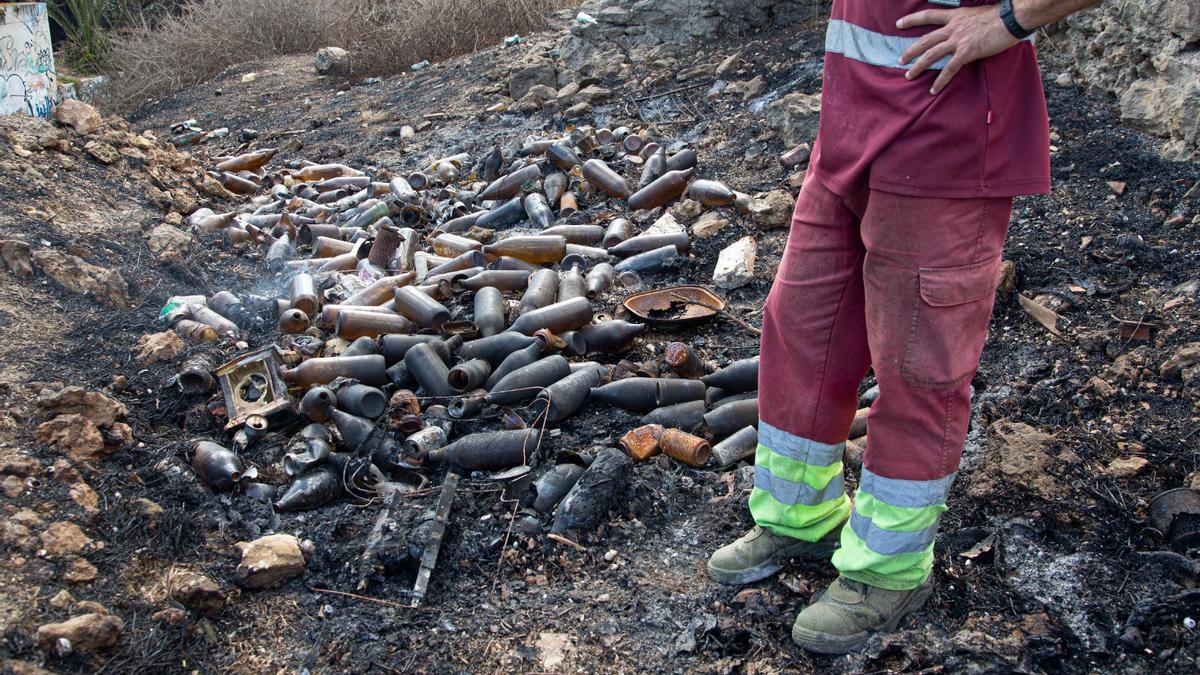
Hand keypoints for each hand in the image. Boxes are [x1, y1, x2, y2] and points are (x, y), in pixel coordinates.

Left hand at [896, 6, 1021, 93]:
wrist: (1012, 18)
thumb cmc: (1000, 16)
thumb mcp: (977, 14)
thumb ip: (966, 22)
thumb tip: (965, 29)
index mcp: (956, 16)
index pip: (929, 15)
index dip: (912, 19)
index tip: (898, 23)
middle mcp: (953, 28)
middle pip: (925, 40)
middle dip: (910, 50)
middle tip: (900, 59)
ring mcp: (958, 40)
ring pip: (931, 54)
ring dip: (918, 66)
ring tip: (908, 75)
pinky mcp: (967, 52)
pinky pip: (949, 69)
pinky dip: (940, 81)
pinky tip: (933, 90)